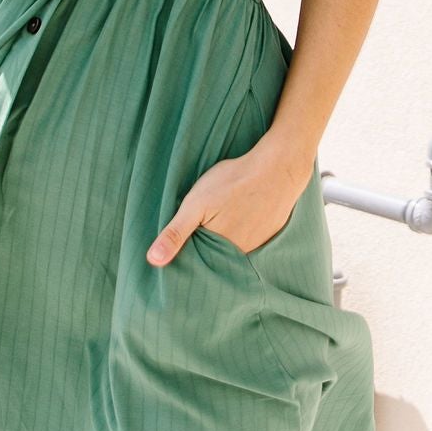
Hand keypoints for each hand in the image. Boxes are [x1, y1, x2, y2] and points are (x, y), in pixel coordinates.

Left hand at [147, 137, 312, 263]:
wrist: (279, 167)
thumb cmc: (234, 182)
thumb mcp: (196, 204)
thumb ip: (175, 233)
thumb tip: (153, 261)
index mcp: (219, 250)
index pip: (196, 263)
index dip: (184, 255)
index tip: (177, 247)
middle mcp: (239, 254)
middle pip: (214, 257)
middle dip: (203, 249)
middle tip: (199, 227)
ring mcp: (257, 244)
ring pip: (231, 249)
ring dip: (221, 241)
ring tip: (216, 221)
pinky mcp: (268, 233)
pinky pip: (248, 239)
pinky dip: (240, 231)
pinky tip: (237, 216)